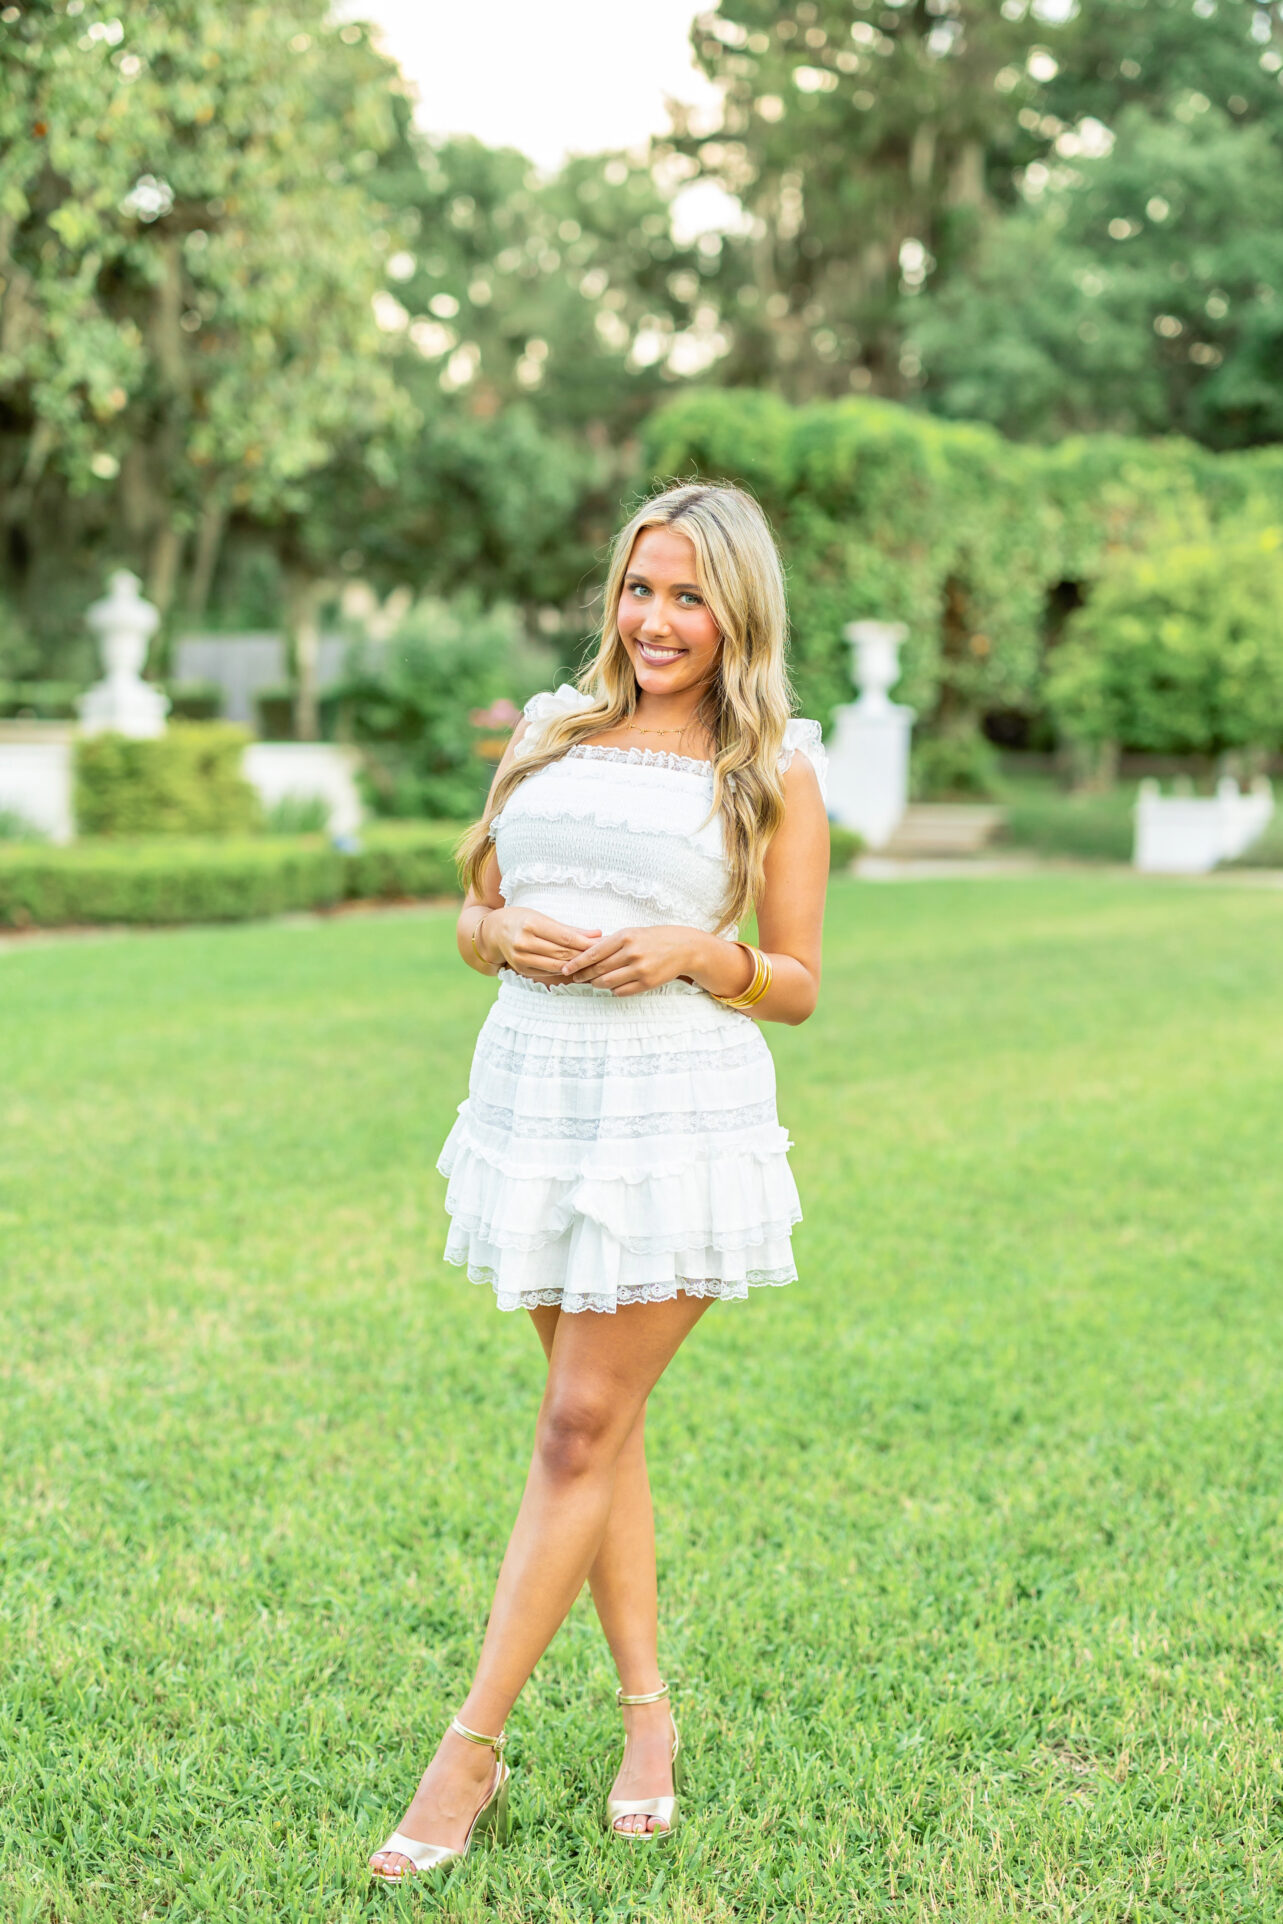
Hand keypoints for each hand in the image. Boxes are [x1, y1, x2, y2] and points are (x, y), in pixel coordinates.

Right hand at [481, 906, 600, 984]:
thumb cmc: (521, 919)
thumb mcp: (542, 917)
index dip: (585, 943)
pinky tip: (578, 969)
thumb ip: (569, 928)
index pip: (564, 937)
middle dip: (585, 954)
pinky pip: (549, 972)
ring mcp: (521, 959)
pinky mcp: (522, 970)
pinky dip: (565, 970)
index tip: (603, 943)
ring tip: (595, 963)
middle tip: (604, 955)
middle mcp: (524, 943)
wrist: (493, 932)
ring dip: (578, 965)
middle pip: (562, 953)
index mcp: (531, 925)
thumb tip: (597, 934)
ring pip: (558, 965)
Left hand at [559, 925, 696, 996]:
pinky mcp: (647, 983)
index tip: (566, 968)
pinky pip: (621, 991)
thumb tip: (584, 949)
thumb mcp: (632, 933)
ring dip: (596, 984)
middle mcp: (632, 953)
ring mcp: (640, 969)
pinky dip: (612, 990)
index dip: (577, 962)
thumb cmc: (654, 938)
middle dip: (583, 975)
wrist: (684, 948)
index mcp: (625, 937)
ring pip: (607, 982)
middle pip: (598, 969)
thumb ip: (610, 942)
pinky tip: (611, 985)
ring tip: (592, 982)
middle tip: (575, 978)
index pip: (593, 952)